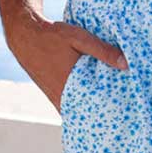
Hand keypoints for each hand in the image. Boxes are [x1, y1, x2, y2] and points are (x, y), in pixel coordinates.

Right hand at [5, 15, 127, 113]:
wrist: (25, 36)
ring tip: (110, 110)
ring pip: (76, 112)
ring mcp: (55, 97)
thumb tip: (126, 64)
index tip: (124, 115)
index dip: (108, 113)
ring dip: (90, 110)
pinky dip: (79, 106)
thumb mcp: (80, 38)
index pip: (93, 109)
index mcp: (70, 86)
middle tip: (122, 116)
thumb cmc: (53, 36)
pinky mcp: (52, 94)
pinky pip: (68, 107)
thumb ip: (103, 51)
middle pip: (86, 114)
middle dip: (102, 114)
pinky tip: (91, 100)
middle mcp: (61, 96)